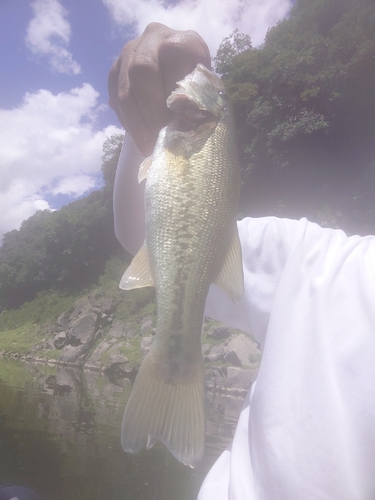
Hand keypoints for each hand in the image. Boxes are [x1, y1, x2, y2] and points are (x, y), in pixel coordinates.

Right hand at [108, 22, 210, 156]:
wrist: (181, 73)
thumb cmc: (199, 87)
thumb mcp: (206, 90)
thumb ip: (197, 102)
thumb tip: (183, 127)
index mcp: (182, 40)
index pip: (172, 56)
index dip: (173, 91)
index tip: (178, 122)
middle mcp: (153, 37)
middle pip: (141, 70)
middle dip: (151, 111)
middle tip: (160, 137)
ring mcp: (129, 52)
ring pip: (125, 90)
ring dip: (137, 123)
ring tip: (148, 145)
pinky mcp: (115, 69)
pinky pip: (114, 98)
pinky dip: (127, 121)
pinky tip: (139, 135)